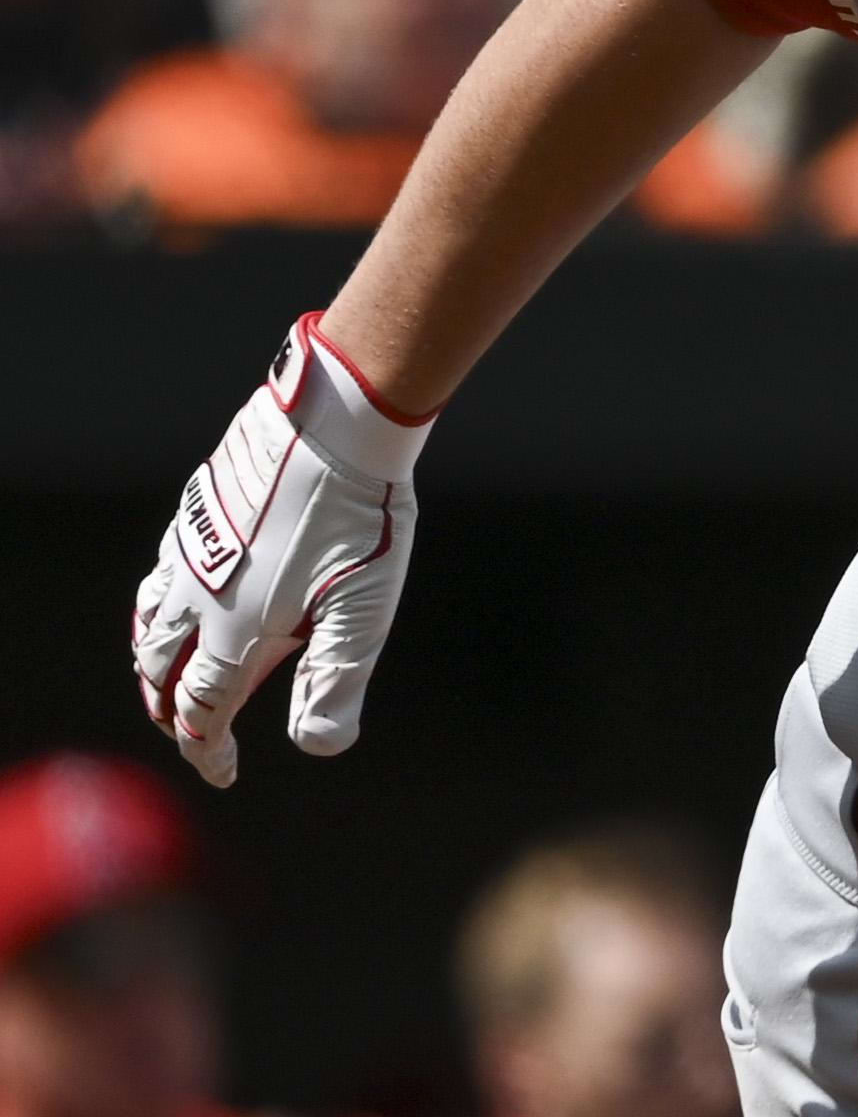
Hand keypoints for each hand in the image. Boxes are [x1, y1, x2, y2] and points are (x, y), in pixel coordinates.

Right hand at [128, 317, 427, 785]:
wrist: (335, 430)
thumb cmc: (359, 522)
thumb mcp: (362, 610)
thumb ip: (336, 680)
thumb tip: (318, 746)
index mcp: (234, 633)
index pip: (202, 713)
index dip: (208, 752)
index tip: (225, 774)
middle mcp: (197, 598)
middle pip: (159, 675)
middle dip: (172, 714)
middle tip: (194, 735)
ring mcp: (188, 552)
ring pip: (148, 625)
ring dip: (152, 665)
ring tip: (166, 680)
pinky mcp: (195, 514)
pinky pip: (158, 576)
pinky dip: (157, 610)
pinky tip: (179, 601)